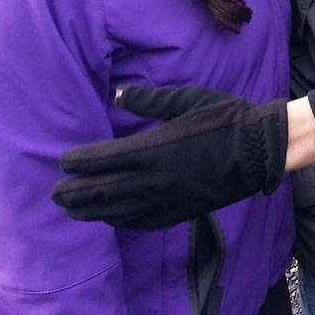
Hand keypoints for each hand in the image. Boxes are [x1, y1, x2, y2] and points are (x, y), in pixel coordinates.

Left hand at [52, 85, 286, 230]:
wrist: (259, 150)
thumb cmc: (225, 119)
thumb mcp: (186, 100)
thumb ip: (148, 100)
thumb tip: (116, 93)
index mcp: (152, 148)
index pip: (102, 160)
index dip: (78, 162)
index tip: (63, 162)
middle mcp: (153, 178)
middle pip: (102, 190)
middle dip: (75, 192)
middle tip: (55, 194)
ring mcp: (166, 198)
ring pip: (118, 210)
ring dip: (92, 210)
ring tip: (73, 210)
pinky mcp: (181, 211)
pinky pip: (143, 221)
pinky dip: (121, 221)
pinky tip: (112, 219)